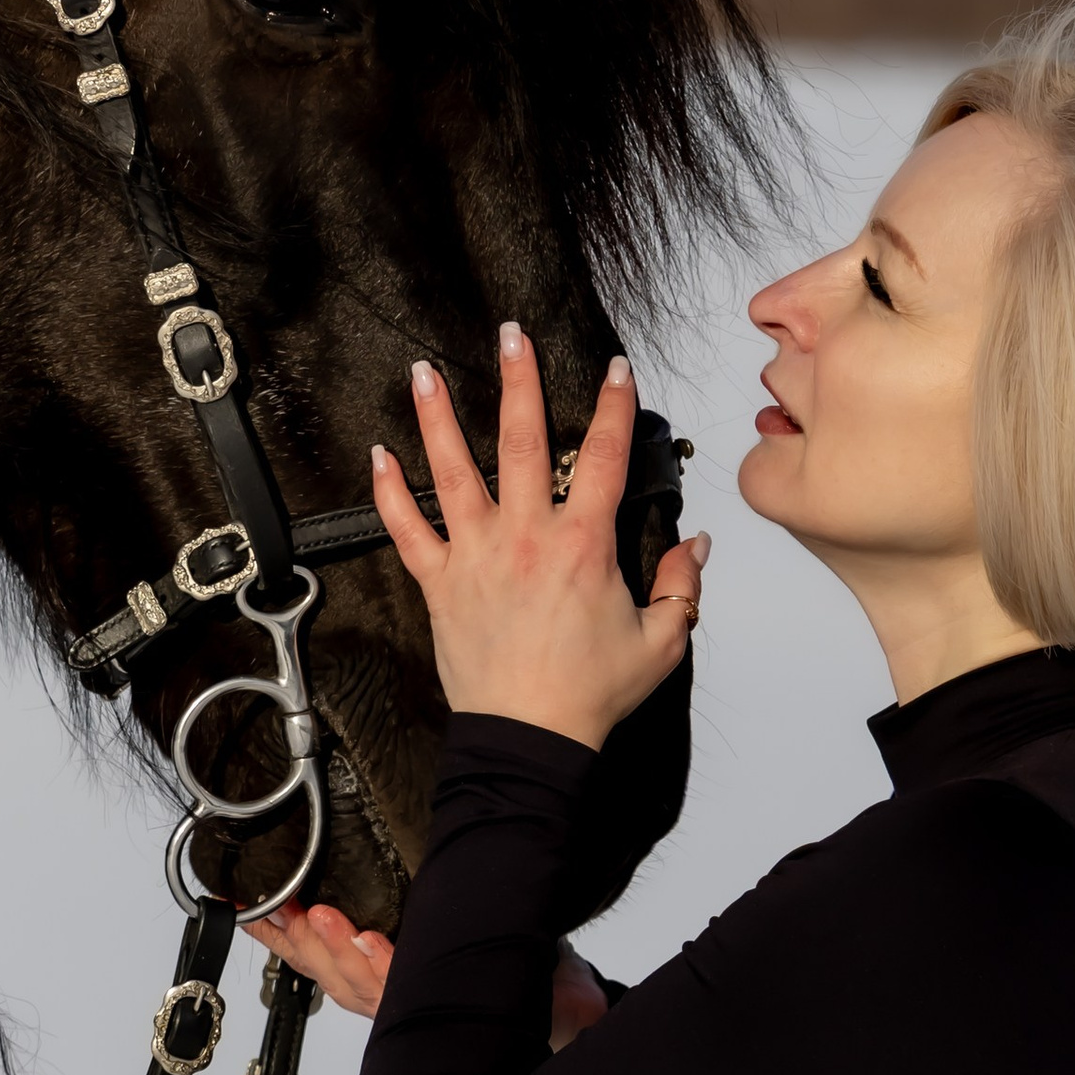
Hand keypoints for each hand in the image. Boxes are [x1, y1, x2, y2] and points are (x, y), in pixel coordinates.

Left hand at [246, 903, 608, 1049]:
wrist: (529, 996)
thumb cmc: (536, 993)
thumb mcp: (565, 995)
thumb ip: (575, 1004)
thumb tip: (592, 1011)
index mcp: (446, 1013)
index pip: (407, 997)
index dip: (386, 973)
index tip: (374, 944)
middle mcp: (404, 1004)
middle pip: (356, 985)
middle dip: (334, 951)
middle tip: (319, 915)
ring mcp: (376, 987)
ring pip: (330, 972)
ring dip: (303, 941)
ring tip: (282, 910)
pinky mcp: (358, 964)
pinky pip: (314, 958)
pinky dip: (283, 937)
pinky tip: (258, 915)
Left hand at [371, 329, 707, 750]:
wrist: (529, 739)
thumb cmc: (590, 694)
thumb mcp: (660, 642)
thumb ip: (681, 586)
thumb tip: (697, 546)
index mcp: (583, 544)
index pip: (603, 457)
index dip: (614, 408)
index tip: (616, 370)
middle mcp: (526, 537)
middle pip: (521, 441)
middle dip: (518, 381)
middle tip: (510, 336)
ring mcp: (476, 556)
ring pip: (452, 472)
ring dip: (436, 418)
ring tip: (423, 372)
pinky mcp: (440, 584)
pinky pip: (407, 530)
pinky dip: (389, 493)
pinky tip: (377, 456)